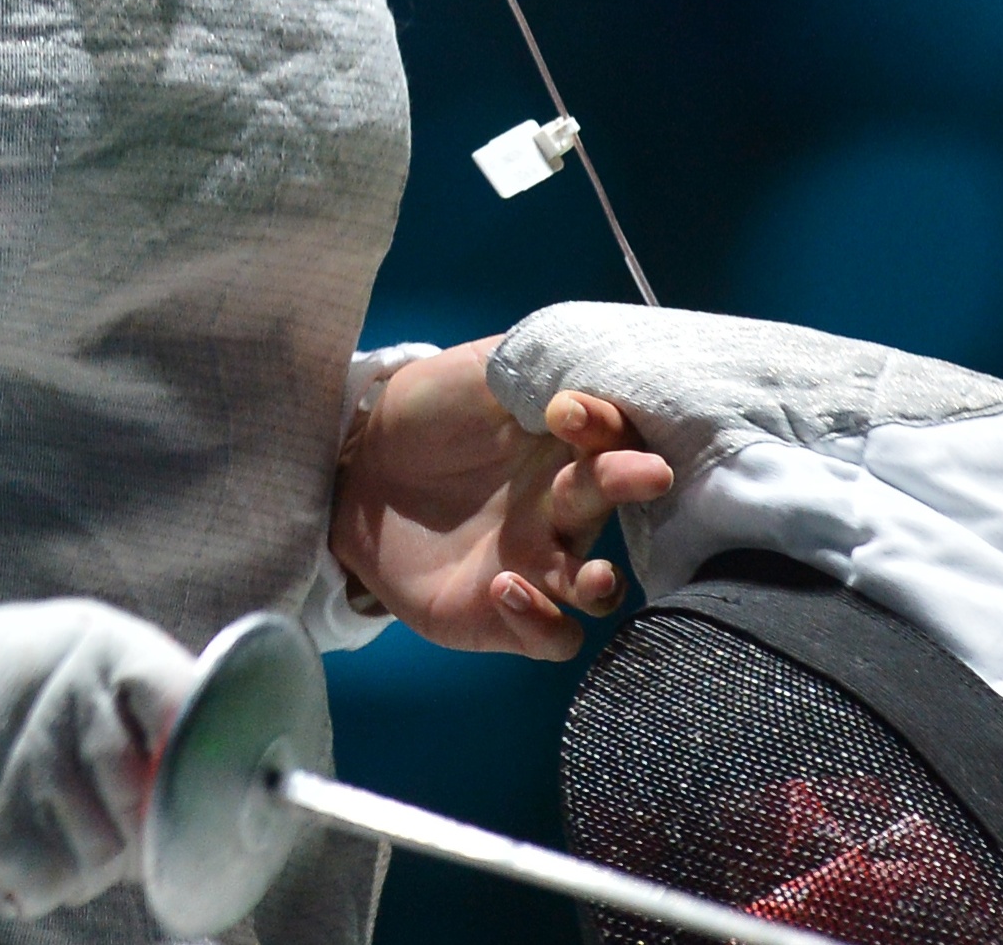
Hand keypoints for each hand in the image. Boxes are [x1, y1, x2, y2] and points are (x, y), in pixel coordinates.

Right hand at [0, 599, 195, 915]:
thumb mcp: (59, 661)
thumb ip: (131, 704)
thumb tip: (200, 778)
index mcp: (100, 643)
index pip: (189, 703)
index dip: (199, 758)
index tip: (197, 790)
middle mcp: (73, 698)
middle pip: (156, 799)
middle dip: (135, 825)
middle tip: (88, 813)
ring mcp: (32, 764)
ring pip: (110, 854)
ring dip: (81, 860)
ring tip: (31, 821)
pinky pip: (56, 885)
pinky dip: (34, 882)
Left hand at [327, 337, 674, 658]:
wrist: (355, 471)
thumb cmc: (426, 414)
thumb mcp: (473, 372)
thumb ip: (529, 364)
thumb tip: (583, 366)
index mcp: (565, 443)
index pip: (613, 430)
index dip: (604, 422)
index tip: (566, 410)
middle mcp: (564, 504)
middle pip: (618, 498)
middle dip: (634, 483)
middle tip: (647, 474)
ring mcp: (538, 563)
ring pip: (599, 588)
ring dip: (603, 583)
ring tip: (592, 573)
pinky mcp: (505, 616)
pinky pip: (553, 639)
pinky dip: (542, 622)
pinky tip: (506, 588)